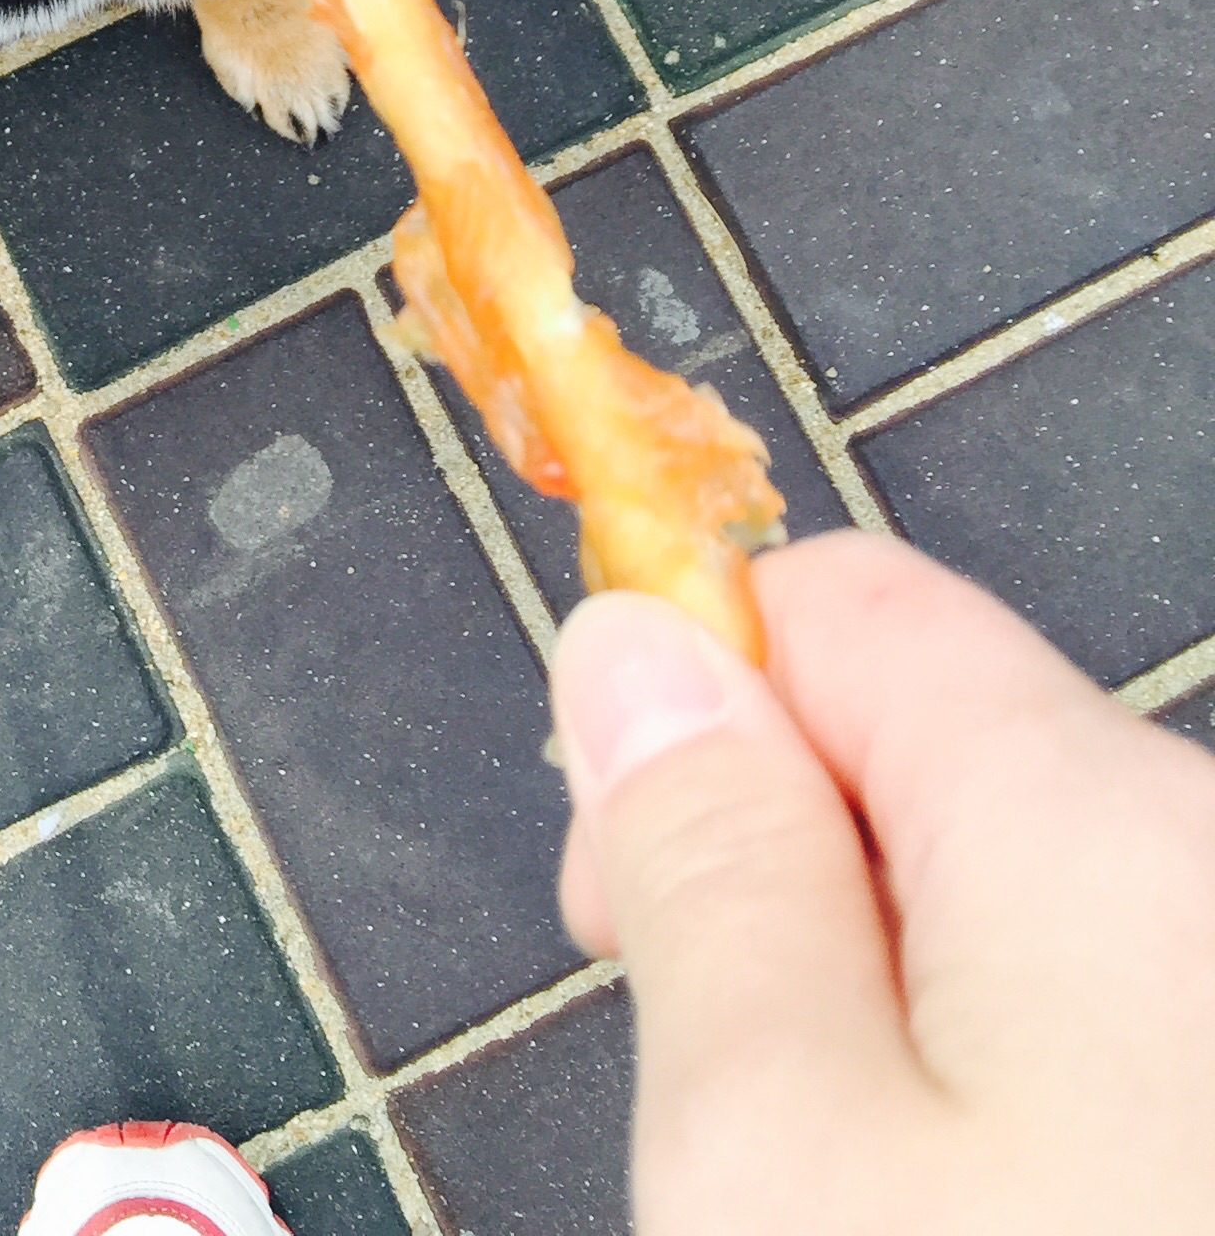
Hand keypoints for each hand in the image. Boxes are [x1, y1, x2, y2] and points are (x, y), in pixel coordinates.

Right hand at [548, 531, 1214, 1233]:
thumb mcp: (776, 1145)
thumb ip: (698, 868)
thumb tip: (632, 651)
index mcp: (1094, 815)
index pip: (832, 600)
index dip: (679, 718)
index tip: (619, 905)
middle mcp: (1209, 858)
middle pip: (923, 762)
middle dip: (793, 904)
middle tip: (756, 1137)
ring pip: (1011, 919)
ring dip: (905, 1034)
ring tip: (876, 1214)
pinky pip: (1103, 1030)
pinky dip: (1018, 1116)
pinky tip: (989, 1222)